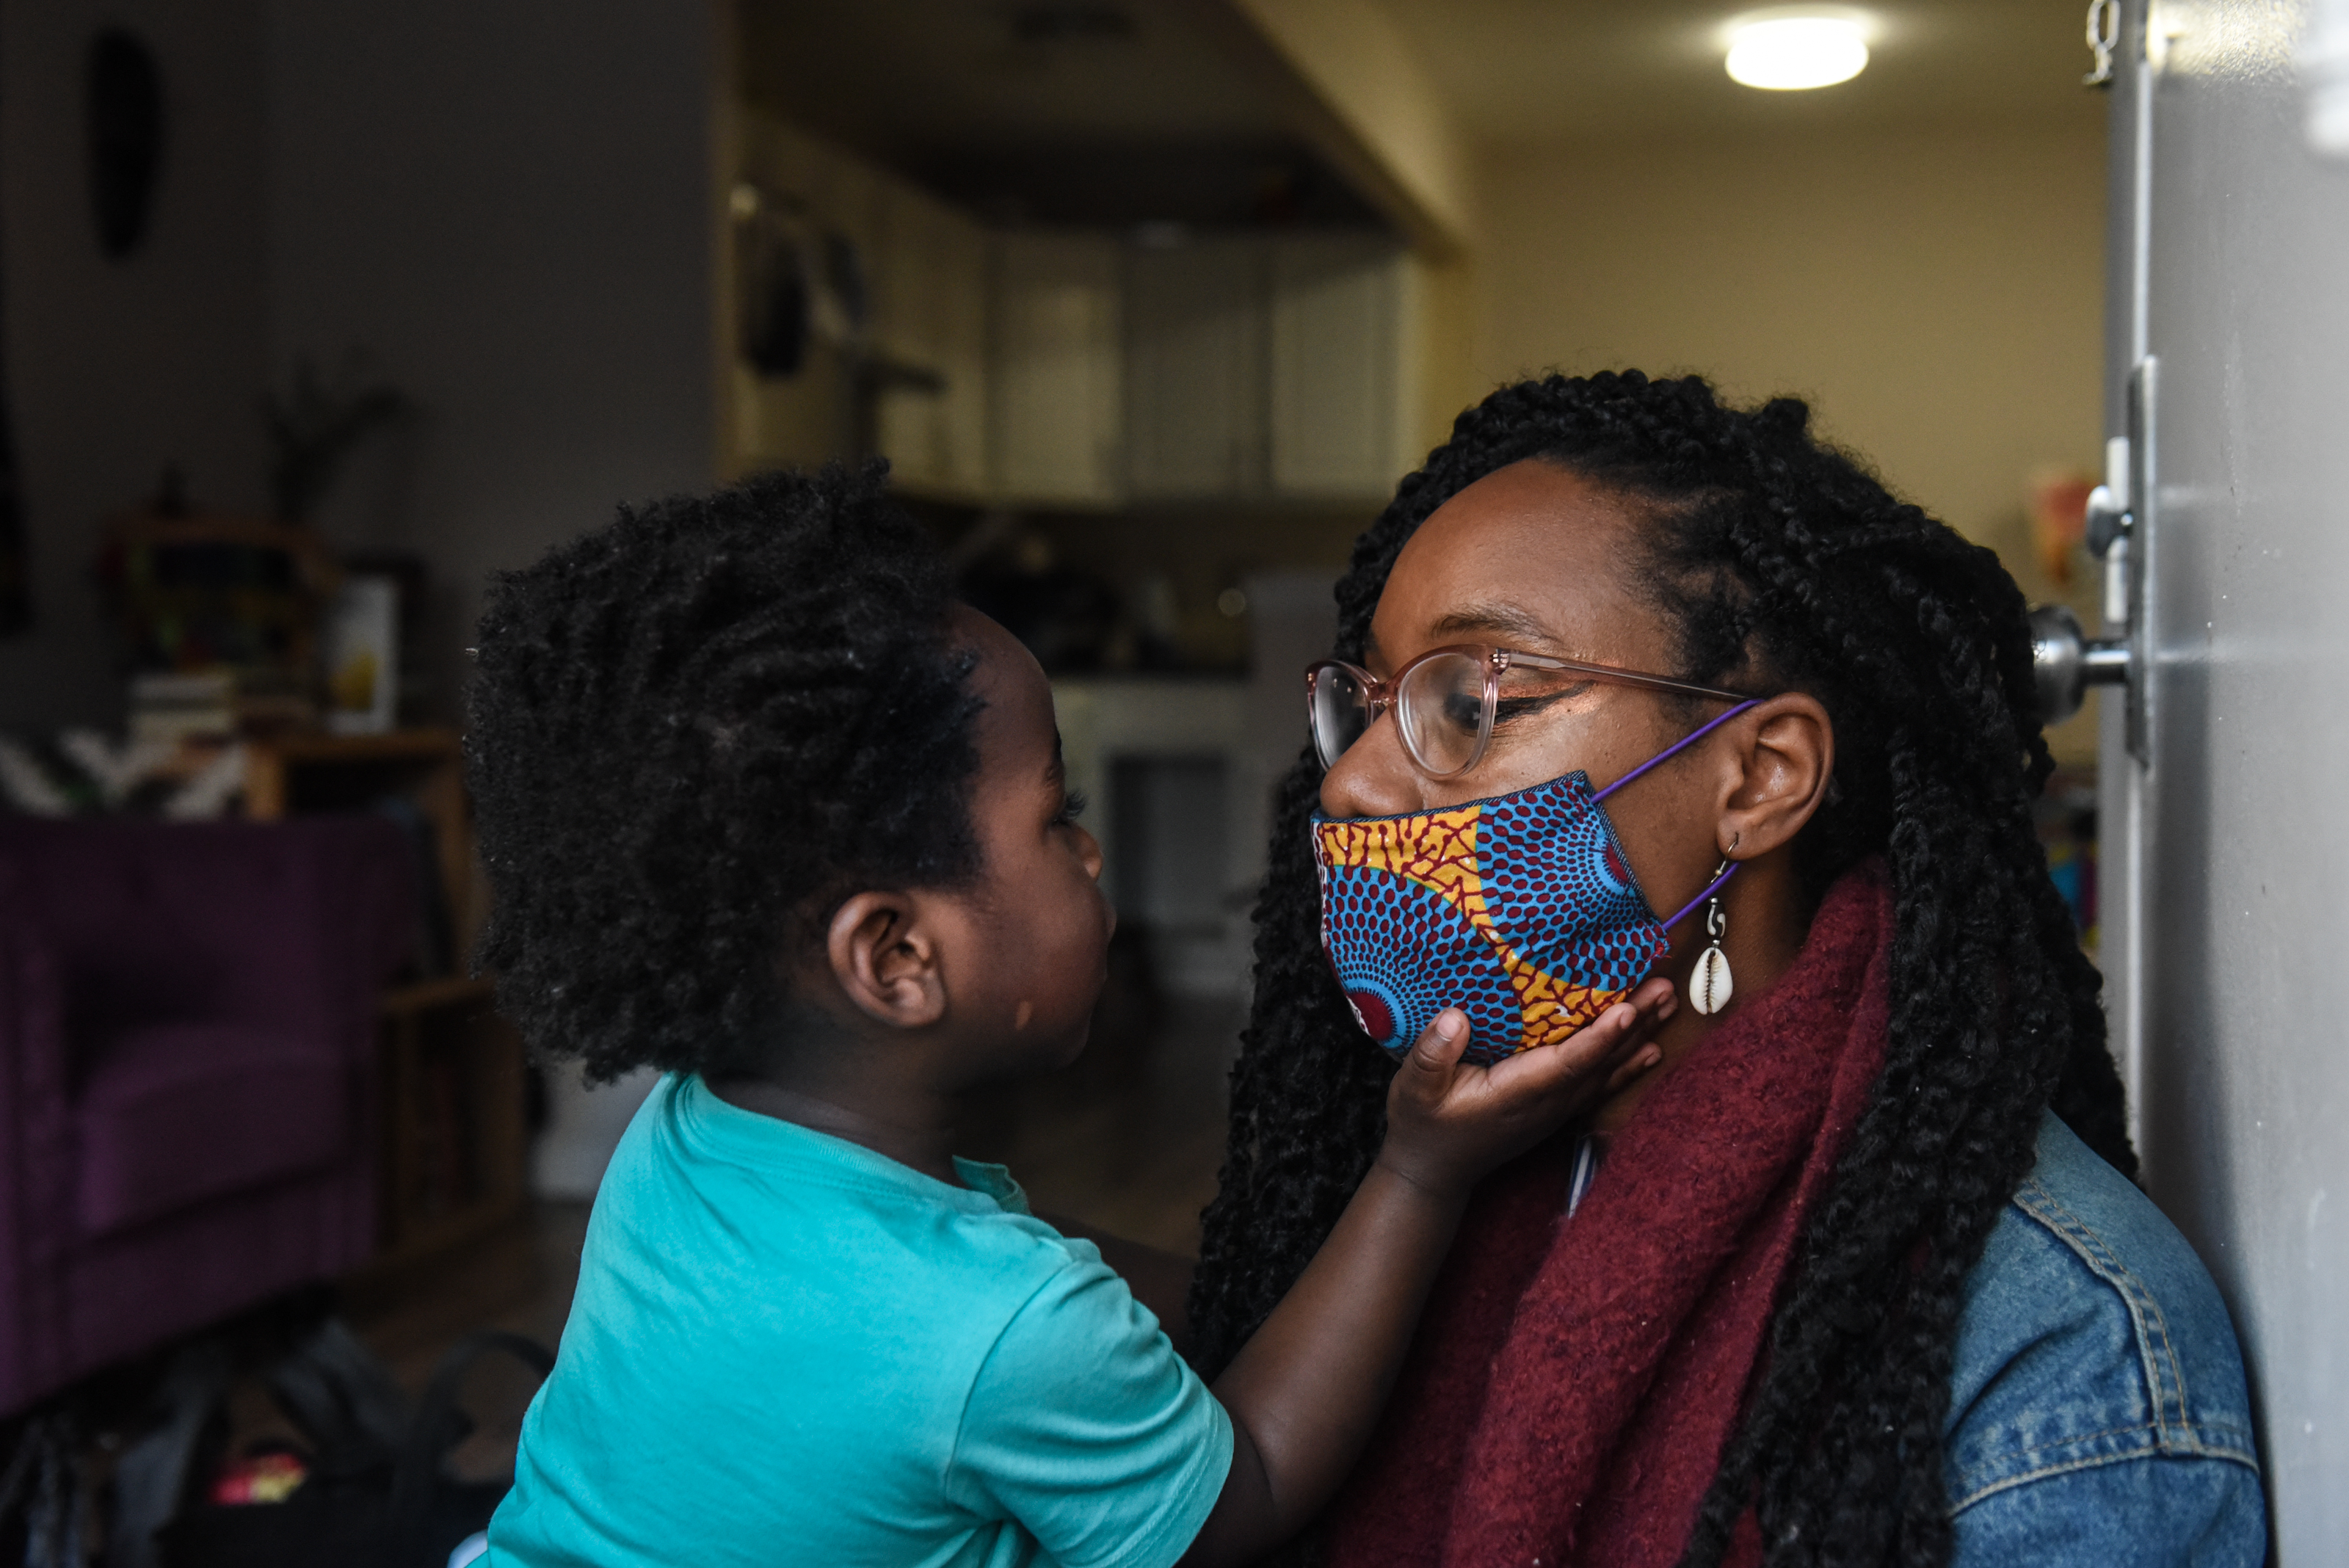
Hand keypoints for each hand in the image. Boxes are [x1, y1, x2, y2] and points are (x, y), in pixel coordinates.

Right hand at [1376, 978, 1675, 1202]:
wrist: (1432, 1171)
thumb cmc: (1422, 1125)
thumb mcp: (1413, 1089)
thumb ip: (1431, 1055)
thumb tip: (1453, 1019)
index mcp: (1515, 1094)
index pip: (1567, 1064)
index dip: (1598, 1037)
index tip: (1625, 1010)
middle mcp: (1545, 1103)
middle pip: (1599, 1061)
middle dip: (1634, 1024)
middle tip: (1665, 988)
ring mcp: (1554, 1109)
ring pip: (1605, 1070)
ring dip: (1639, 1036)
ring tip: (1668, 1002)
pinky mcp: (1554, 1109)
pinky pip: (1599, 1084)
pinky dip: (1628, 1065)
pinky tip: (1652, 1049)